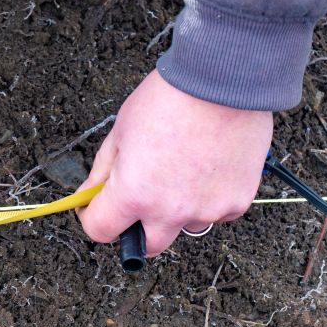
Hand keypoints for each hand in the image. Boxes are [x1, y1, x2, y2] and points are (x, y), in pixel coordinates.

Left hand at [76, 70, 271, 255]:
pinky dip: (209, 197)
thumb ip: (102, 171)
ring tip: (181, 171)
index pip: (101, 232)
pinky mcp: (236, 202)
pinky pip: (217, 212)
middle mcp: (170, 211)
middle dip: (137, 230)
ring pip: (185, 226)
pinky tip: (208, 166)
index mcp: (134, 194)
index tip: (96, 208)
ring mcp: (206, 210)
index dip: (93, 219)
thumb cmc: (169, 99)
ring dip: (178, 210)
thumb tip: (89, 194)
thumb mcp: (120, 132)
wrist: (222, 80)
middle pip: (146, 246)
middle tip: (140, 201)